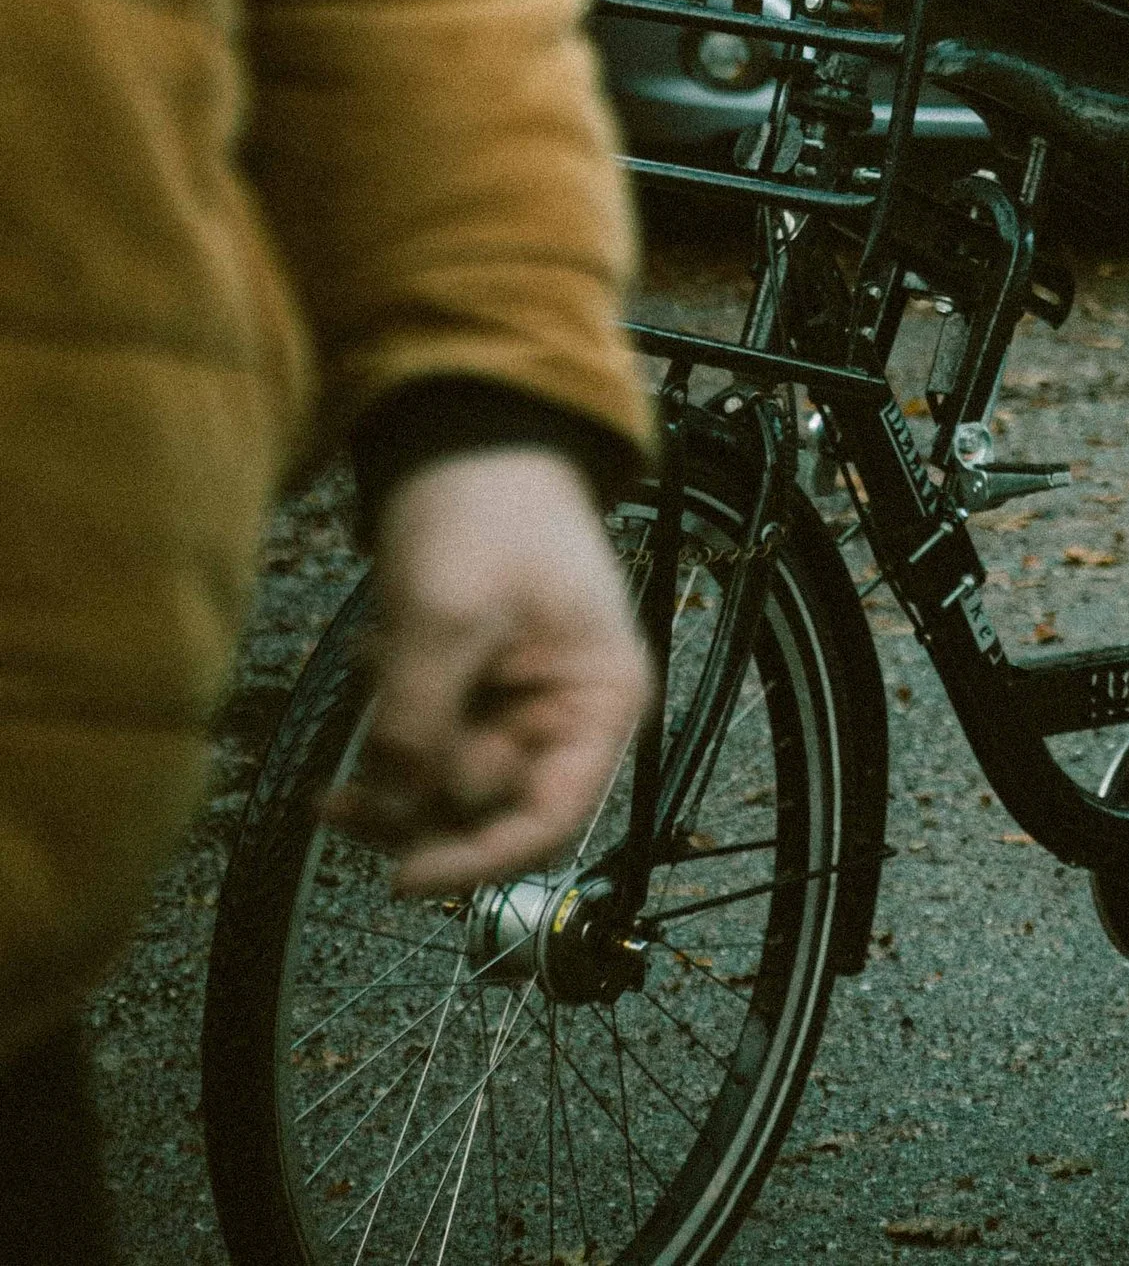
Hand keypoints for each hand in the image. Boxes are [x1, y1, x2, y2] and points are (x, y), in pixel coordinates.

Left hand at [323, 449, 652, 898]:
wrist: (466, 440)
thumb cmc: (487, 515)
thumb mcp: (449, 618)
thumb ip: (422, 725)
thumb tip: (392, 818)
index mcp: (599, 703)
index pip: (550, 822)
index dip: (479, 862)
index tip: (402, 877)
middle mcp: (567, 716)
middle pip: (487, 809)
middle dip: (414, 798)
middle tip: (341, 794)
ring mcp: (518, 705)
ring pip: (445, 784)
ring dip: (391, 756)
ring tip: (369, 671)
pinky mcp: (473, 689)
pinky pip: (426, 743)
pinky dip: (387, 721)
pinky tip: (372, 653)